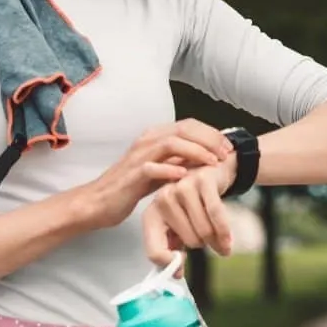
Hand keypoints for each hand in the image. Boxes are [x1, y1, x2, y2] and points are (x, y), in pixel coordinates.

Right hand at [83, 119, 232, 229]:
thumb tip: (208, 156)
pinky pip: (153, 167)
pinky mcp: (132, 174)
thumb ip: (179, 160)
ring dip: (196, 151)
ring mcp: (138, 156)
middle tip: (226, 154)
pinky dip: (170, 169)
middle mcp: (147, 140)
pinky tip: (185, 176)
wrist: (99, 201)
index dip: (211, 133)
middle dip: (209, 139)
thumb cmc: (131, 187)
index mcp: (154, 136)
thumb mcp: (160, 169)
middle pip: (184, 128)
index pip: (189, 124)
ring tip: (212, 163)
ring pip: (172, 142)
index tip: (227, 147)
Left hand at [142, 157, 236, 271]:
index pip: (155, 251)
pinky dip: (225, 233)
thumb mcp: (179, 226)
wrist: (211, 171)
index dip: (170, 264)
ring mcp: (182, 188)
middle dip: (202, 244)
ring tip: (218, 237)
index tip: (181, 267)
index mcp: (152, 214)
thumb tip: (177, 275)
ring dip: (216, 239)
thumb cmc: (192, 203)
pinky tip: (228, 241)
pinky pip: (217, 216)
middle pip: (189, 242)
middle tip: (206, 238)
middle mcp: (163, 199)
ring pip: (204, 231)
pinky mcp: (202, 181)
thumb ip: (175, 249)